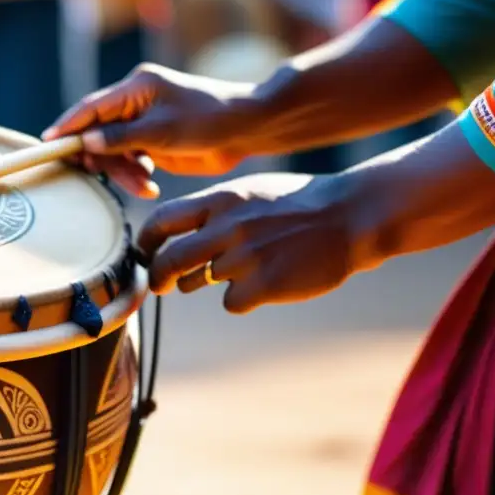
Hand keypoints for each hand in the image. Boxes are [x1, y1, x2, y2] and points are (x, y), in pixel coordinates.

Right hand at [42, 63, 257, 196]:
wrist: (245, 129)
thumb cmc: (208, 119)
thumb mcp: (162, 130)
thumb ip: (121, 137)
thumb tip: (86, 143)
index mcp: (135, 88)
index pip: (91, 108)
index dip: (67, 125)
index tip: (48, 142)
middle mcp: (135, 103)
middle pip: (98, 133)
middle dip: (102, 158)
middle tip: (102, 176)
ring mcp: (144, 124)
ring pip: (115, 152)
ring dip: (124, 172)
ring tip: (145, 186)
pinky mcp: (154, 143)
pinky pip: (131, 161)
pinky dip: (135, 175)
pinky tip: (150, 185)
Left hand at [137, 172, 358, 312]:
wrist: (350, 216)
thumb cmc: (296, 204)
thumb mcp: (249, 192)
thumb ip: (212, 212)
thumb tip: (174, 235)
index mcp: (220, 199)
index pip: (162, 221)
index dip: (146, 241)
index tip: (144, 252)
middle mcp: (227, 227)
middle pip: (169, 260)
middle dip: (158, 277)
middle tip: (159, 284)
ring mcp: (244, 258)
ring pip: (200, 282)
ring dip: (205, 282)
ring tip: (235, 269)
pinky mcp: (263, 285)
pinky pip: (231, 302)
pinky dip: (242, 298)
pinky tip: (265, 282)